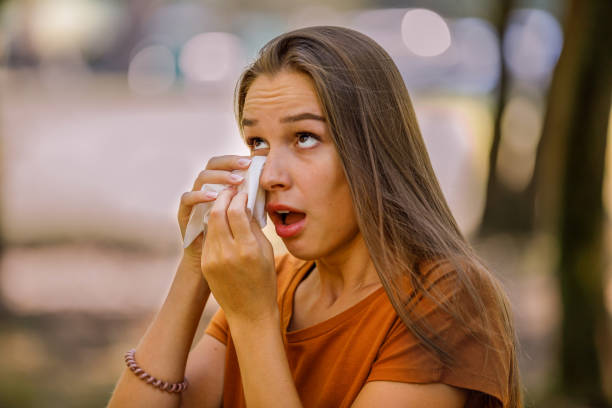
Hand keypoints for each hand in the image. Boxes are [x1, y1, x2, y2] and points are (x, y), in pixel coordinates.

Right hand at [178, 155, 251, 262]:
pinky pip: (187, 199)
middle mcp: (206, 189)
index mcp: (221, 187)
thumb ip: (252, 203)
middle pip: (213, 164)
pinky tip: (214, 197)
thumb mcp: (248, 220)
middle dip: (230, 162)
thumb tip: (267, 187)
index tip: (254, 161)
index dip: (238, 160)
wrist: (214, 268)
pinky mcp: (184, 214)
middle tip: (247, 165)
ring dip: (219, 176)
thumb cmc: (235, 243)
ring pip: (201, 178)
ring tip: (236, 181)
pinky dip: (199, 195)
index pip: (227, 165)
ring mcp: (194, 200)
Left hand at [201, 188, 276, 324]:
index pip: (236, 211)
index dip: (238, 197)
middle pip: (218, 213)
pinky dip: (214, 226)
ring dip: (217, 209)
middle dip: (224, 198)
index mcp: (248, 249)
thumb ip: (253, 226)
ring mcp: (213, 259)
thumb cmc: (264, 280)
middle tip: (231, 191)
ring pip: (210, 223)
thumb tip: (244, 204)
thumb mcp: (265, 251)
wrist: (249, 312)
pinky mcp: (206, 264)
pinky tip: (221, 222)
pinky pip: (208, 237)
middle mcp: (228, 253)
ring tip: (225, 203)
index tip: (243, 192)